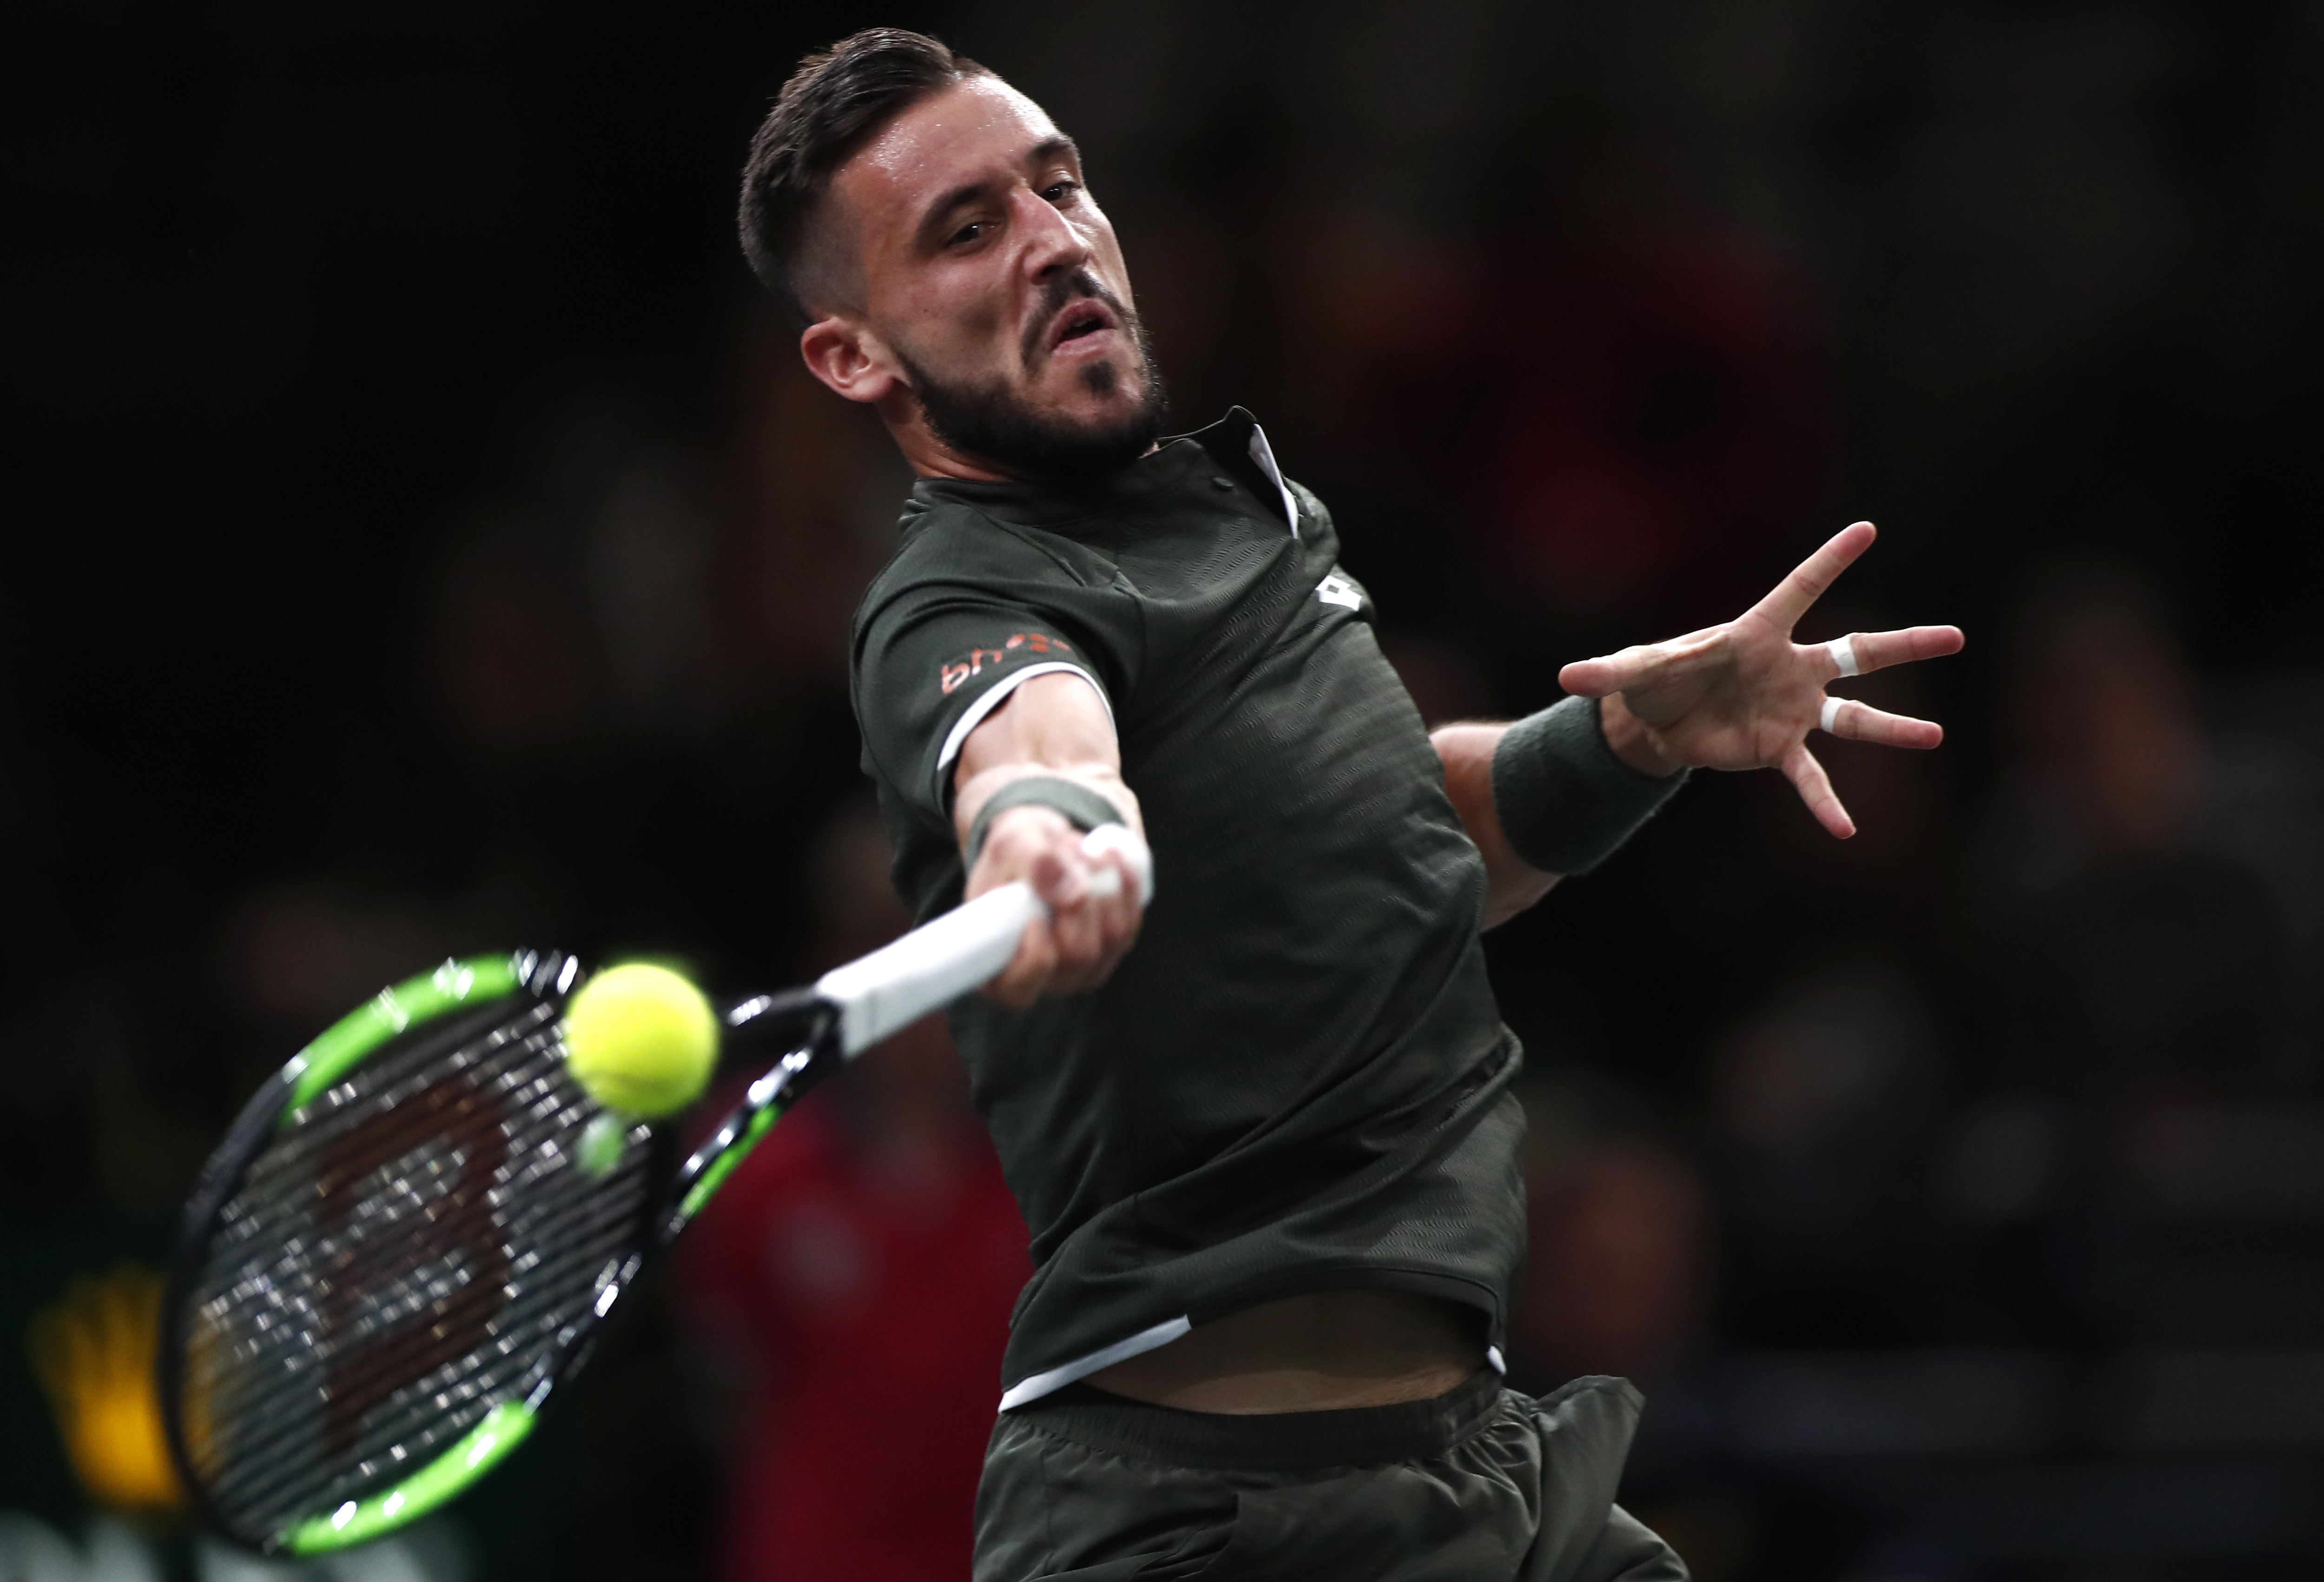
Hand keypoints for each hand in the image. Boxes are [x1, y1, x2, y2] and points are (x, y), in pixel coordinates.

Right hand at [966, 805, 1144, 1006]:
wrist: (1041, 849)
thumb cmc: (1015, 855)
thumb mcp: (1012, 844)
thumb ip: (1035, 863)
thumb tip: (1073, 894)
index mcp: (998, 968)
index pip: (1019, 989)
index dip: (1035, 956)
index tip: (1035, 914)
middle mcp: (1042, 979)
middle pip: (1079, 954)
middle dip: (1081, 900)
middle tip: (1066, 857)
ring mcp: (1080, 969)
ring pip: (1112, 936)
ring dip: (1104, 886)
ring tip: (1081, 853)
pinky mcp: (1110, 951)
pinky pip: (1131, 923)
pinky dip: (1124, 885)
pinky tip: (1107, 858)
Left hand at [1556, 521, 1963, 838]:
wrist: (1660, 724)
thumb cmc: (1656, 681)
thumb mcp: (1632, 673)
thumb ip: (1606, 672)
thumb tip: (1566, 676)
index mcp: (1757, 633)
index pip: (1800, 589)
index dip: (1829, 560)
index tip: (1867, 528)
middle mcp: (1789, 668)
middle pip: (1857, 651)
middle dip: (1904, 645)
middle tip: (1956, 636)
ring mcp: (1792, 709)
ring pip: (1854, 714)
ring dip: (1892, 727)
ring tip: (1935, 736)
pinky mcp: (1779, 749)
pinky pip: (1809, 777)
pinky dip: (1823, 803)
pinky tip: (1844, 831)